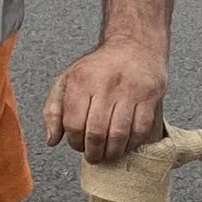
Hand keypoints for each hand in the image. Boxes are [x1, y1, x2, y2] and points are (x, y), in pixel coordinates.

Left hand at [44, 38, 168, 164]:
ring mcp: (129, 90)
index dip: (74, 142)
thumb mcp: (68, 80)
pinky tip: (125, 144)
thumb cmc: (99, 66)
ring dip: (112, 152)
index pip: (73, 124)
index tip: (78, 145)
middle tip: (94, 156)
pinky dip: (132, 143)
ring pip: (118, 134)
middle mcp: (105, 83)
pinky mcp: (149, 95)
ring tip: (109, 154)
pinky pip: (140, 129)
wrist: (135, 44)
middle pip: (96, 132)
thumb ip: (54, 109)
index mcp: (81, 80)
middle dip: (93, 152)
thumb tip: (52, 139)